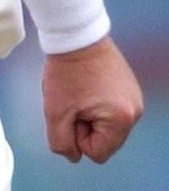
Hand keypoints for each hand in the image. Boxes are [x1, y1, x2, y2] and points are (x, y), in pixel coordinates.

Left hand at [42, 36, 142, 162]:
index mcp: (121, 119)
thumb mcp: (55, 112)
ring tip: (80, 91)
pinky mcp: (128, 87)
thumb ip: (61, 143)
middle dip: (85, 126)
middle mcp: (135, 111)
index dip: (77, 136)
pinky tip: (87, 84)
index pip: (97, 153)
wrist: (75, 35)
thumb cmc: (65, 72)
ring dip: (90, 114)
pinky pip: (111, 110)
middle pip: (105, 141)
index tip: (71, 110)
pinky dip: (97, 103)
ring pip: (107, 126)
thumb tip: (74, 155)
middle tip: (74, 100)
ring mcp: (134, 97)